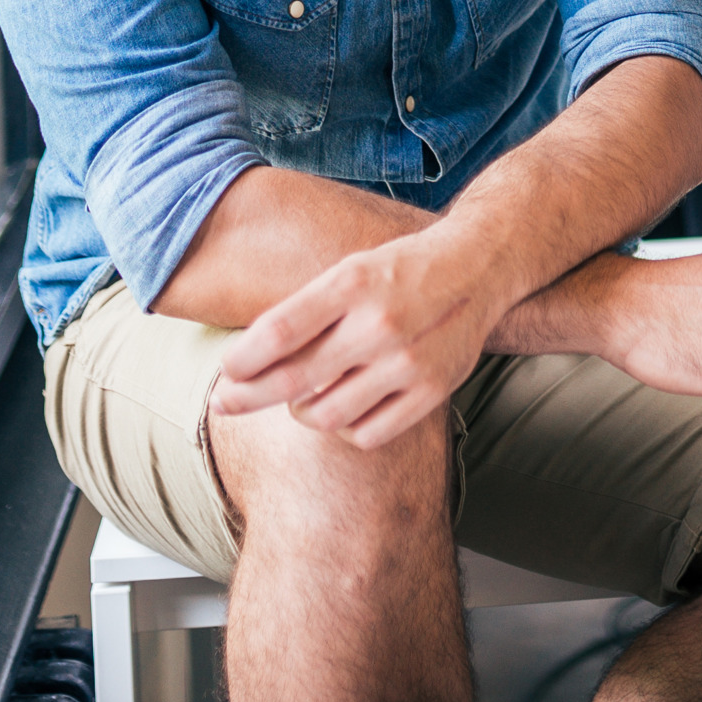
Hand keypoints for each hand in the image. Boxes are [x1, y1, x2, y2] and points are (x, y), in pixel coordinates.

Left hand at [211, 227, 506, 452]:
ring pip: (324, 415)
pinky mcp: (432, 391)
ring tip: (301, 396)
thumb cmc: (400, 271)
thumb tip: (247, 363)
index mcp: (353, 283)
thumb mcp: (350, 271)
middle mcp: (380, 323)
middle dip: (246, 396)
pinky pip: (365, 434)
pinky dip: (343, 427)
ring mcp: (408, 362)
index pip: (277, 333)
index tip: (227, 370)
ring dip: (300, 411)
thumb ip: (306, 312)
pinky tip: (342, 408)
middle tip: (224, 402)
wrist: (477, 267)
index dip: (241, 360)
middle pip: (291, 379)